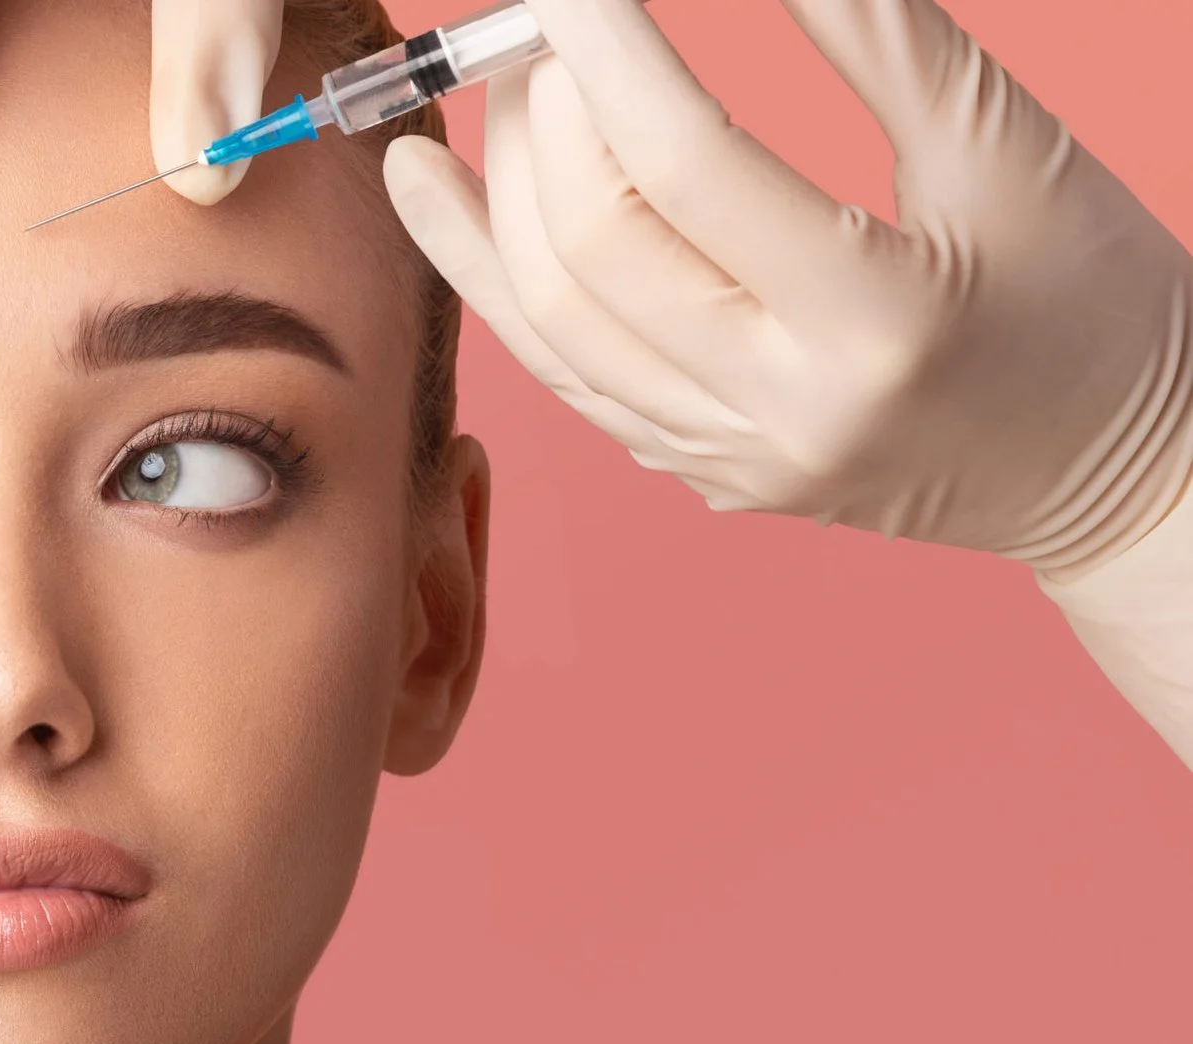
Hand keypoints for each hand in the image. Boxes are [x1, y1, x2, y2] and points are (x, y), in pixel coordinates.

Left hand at [381, 0, 1192, 578]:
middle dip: (543, 120)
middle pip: (596, 248)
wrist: (1120, 471)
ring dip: (491, 197)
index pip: (688, 166)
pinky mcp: (704, 474)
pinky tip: (448, 195)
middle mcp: (785, 409)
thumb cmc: (1093, 298)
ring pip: (552, 324)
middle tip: (530, 26)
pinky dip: (497, 278)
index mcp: (877, 323)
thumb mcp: (1006, 150)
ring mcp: (732, 459)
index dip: (610, 53)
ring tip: (474, 94)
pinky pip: (564, 374)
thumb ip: (877, 37)